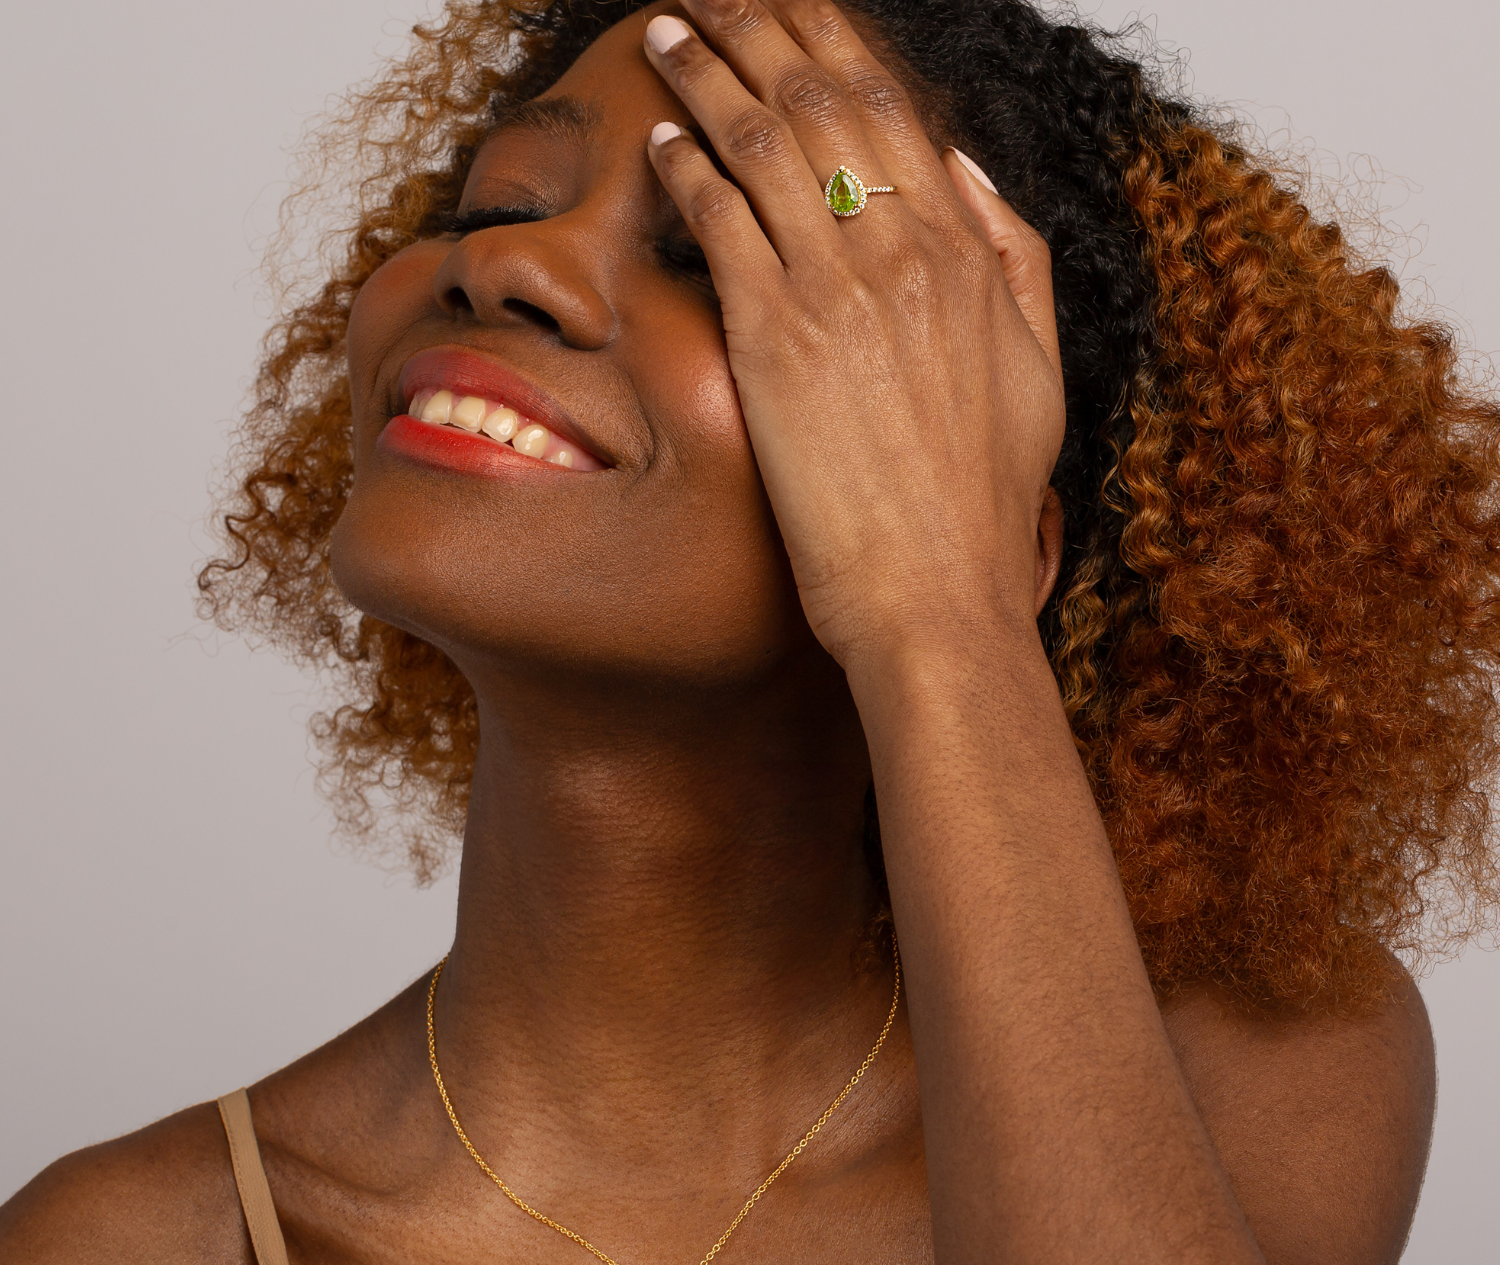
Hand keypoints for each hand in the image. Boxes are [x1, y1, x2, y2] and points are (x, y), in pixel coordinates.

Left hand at [643, 0, 1066, 670]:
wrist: (938, 597)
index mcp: (968, 254)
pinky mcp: (776, 343)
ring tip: (669, 33)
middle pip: (824, 103)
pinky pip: (722, 222)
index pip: (895, 112)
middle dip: (764, 28)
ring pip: (763, 143)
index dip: (836, 46)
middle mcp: (905, 252)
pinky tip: (662, 142)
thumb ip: (1013, 257)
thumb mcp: (1038, 371)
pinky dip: (689, 169)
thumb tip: (966, 166)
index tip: (796, 10)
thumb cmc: (982, 504)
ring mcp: (839, 292)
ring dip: (709, 73)